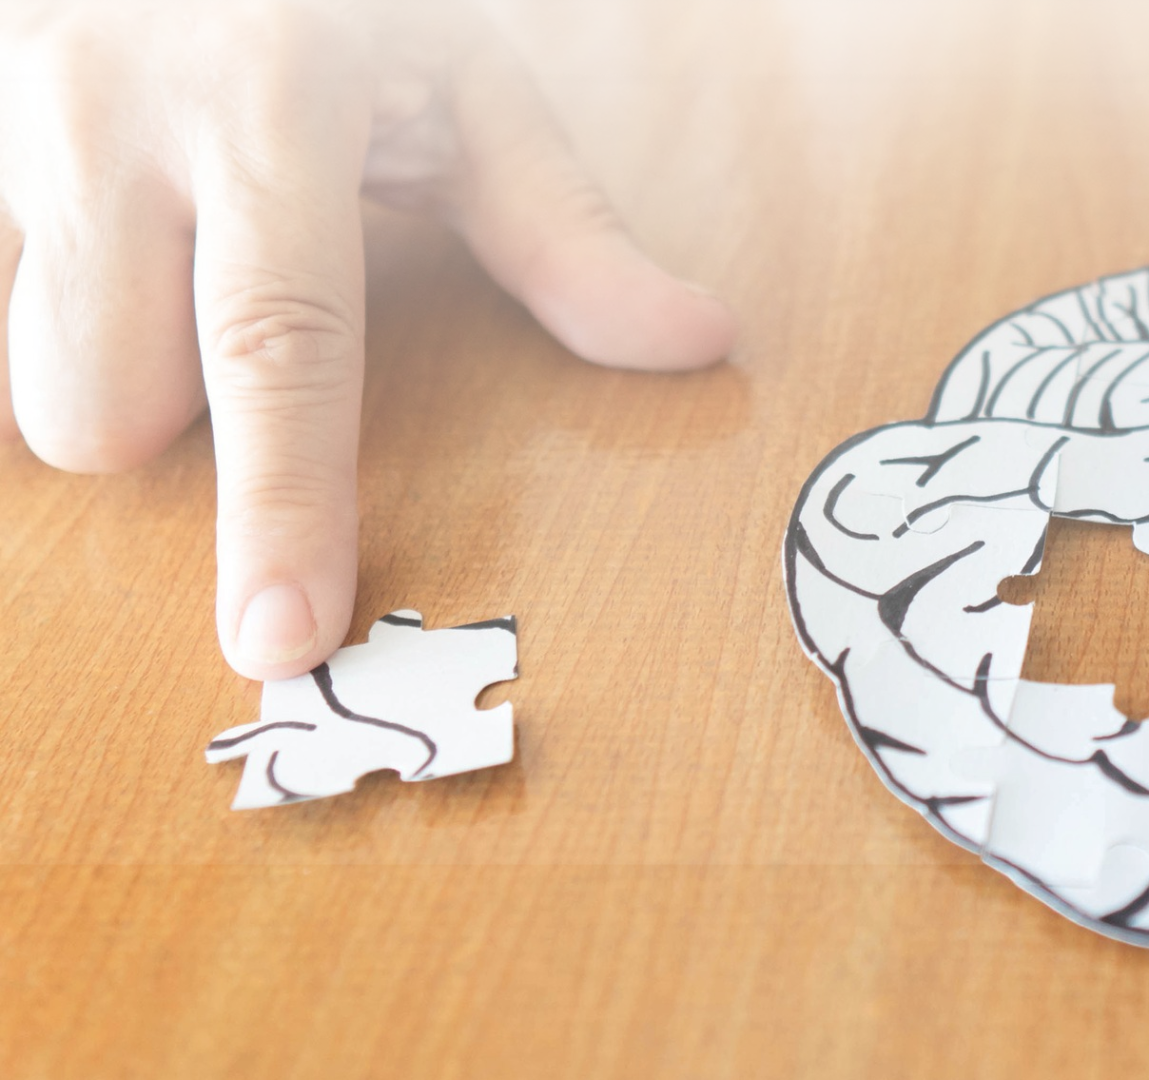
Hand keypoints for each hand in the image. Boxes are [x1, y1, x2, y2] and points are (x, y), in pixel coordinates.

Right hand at [0, 1, 735, 679]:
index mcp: (266, 100)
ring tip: (174, 271)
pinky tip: (110, 270)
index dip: (282, 503)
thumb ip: (566, 233)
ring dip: (109, 380)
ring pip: (25, 383)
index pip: (277, 343)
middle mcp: (110, 111)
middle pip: (107, 405)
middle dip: (181, 432)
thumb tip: (698, 343)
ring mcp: (3, 124)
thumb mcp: (472, 84)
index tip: (283, 636)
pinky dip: (43, 334)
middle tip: (245, 316)